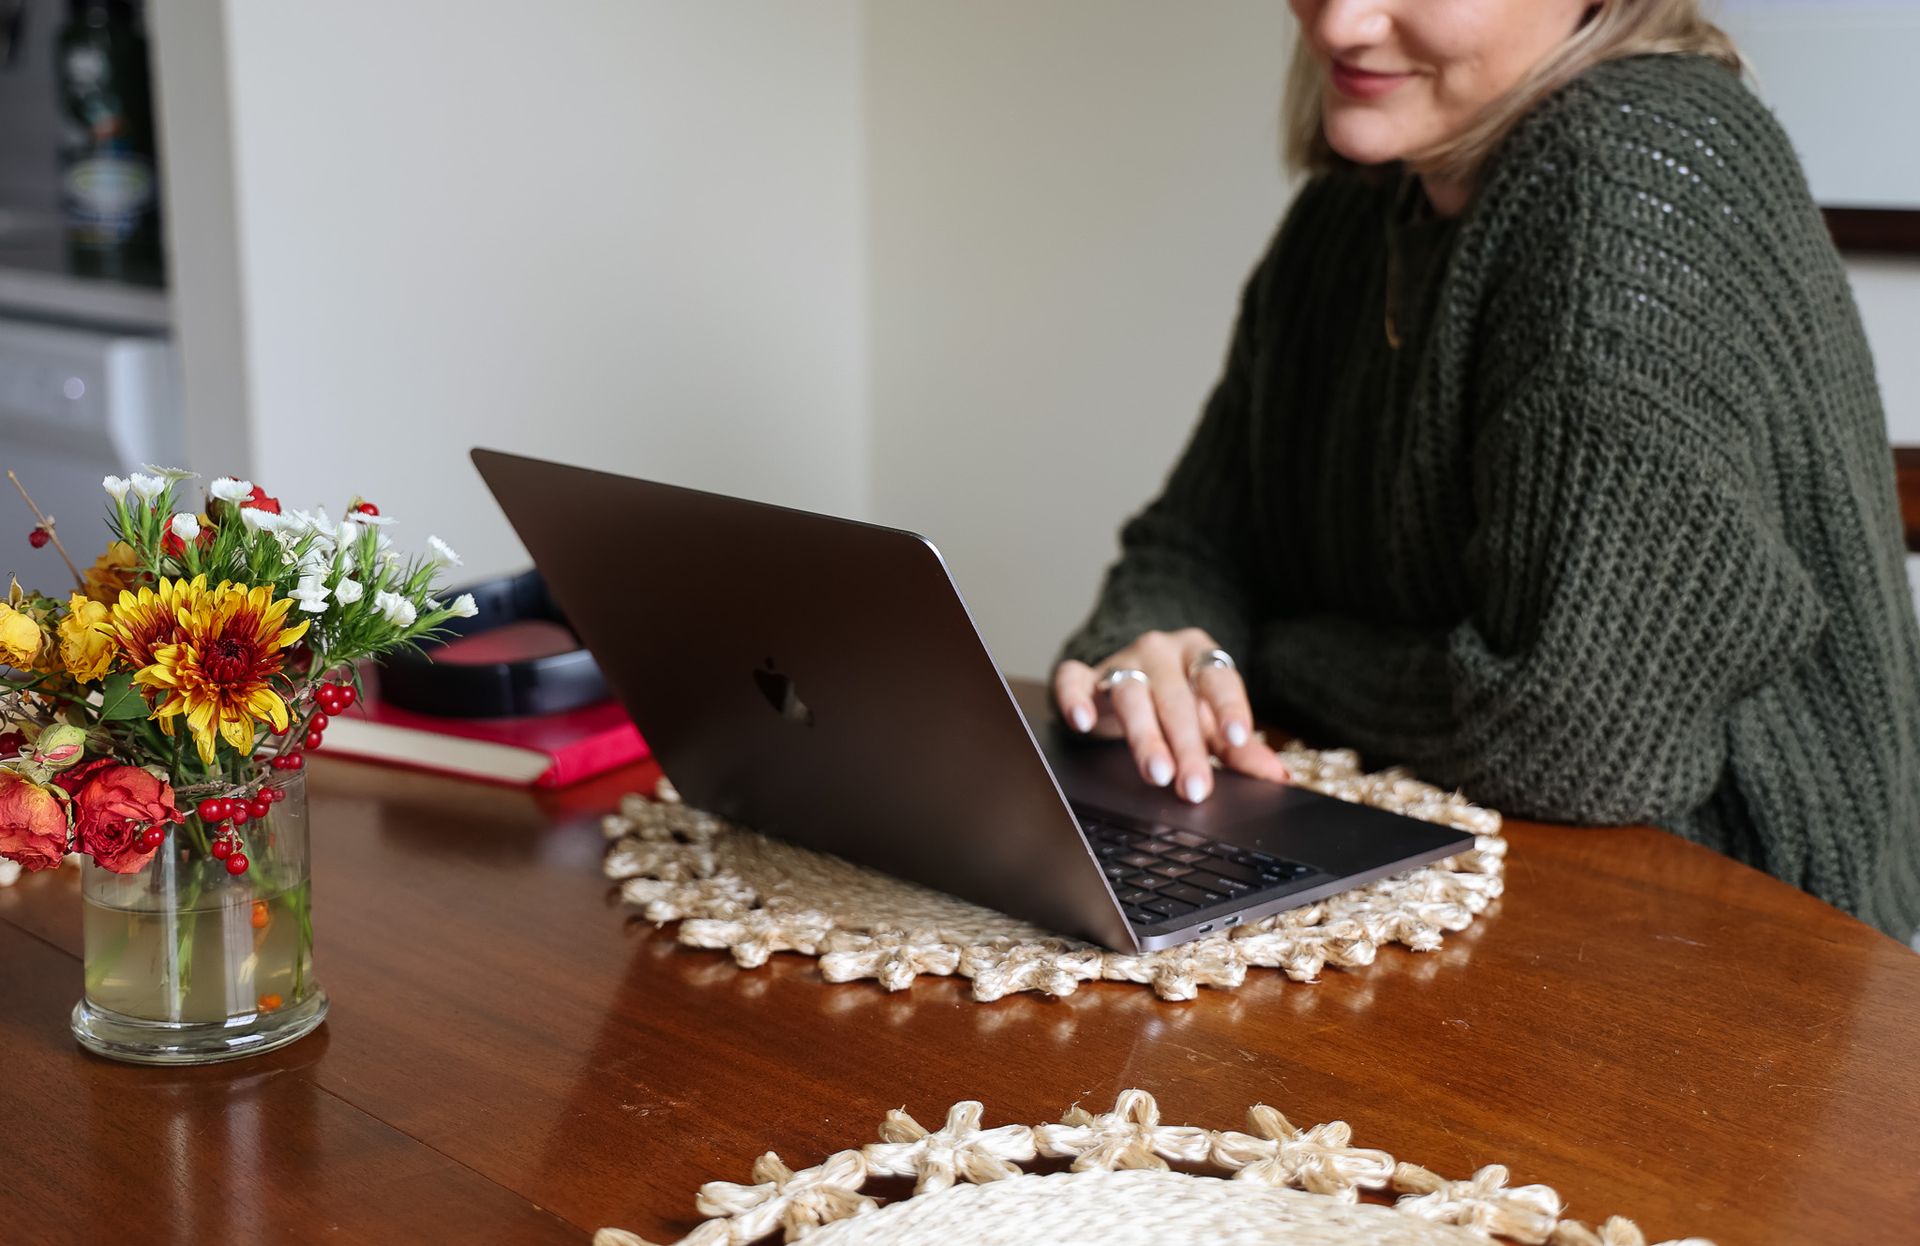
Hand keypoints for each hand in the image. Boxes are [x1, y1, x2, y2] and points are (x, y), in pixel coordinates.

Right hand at [1053, 628, 1290, 803]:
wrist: (1130, 679)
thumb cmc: (1179, 704)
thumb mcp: (1211, 724)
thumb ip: (1240, 750)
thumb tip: (1277, 777)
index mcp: (1199, 655)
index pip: (1218, 677)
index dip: (1228, 707)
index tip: (1238, 738)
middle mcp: (1160, 651)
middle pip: (1175, 698)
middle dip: (1187, 746)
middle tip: (1195, 787)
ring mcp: (1119, 661)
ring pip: (1131, 694)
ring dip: (1144, 735)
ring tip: (1157, 773)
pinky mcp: (1083, 675)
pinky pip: (1072, 679)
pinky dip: (1075, 698)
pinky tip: (1082, 722)